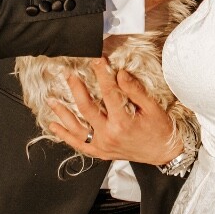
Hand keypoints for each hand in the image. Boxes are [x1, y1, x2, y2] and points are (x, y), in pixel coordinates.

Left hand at [48, 58, 182, 164]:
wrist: (163, 153)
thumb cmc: (160, 130)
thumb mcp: (152, 108)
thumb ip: (135, 91)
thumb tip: (120, 74)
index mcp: (123, 122)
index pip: (108, 92)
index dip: (102, 74)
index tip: (97, 60)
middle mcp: (109, 135)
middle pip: (87, 108)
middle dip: (76, 88)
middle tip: (69, 75)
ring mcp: (103, 146)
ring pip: (77, 128)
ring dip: (63, 113)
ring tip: (51, 100)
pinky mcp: (100, 152)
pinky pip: (78, 145)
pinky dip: (64, 136)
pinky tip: (54, 126)